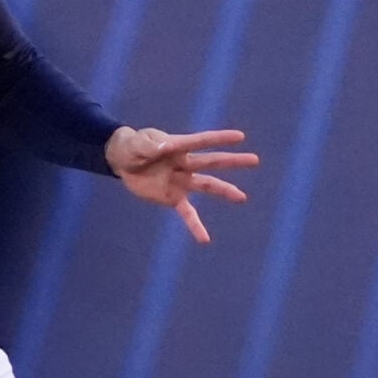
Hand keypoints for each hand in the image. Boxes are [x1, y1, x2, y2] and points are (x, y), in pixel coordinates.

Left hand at [105, 126, 256, 243]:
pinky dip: (195, 226)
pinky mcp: (173, 198)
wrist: (123, 162)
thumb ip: (151, 146)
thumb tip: (167, 146)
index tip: (240, 137)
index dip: (219, 138)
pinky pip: (187, 213)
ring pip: (206, 185)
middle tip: (255, 160)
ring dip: (224, 190)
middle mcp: (185, 163)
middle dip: (232, 161)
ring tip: (241, 197)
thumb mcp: (138, 143)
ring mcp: (181, 181)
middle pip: (211, 162)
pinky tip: (205, 240)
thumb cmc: (134, 146)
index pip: (201, 141)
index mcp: (178, 146)